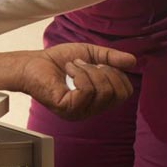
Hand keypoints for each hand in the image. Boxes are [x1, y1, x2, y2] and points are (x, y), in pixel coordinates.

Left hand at [18, 43, 135, 120]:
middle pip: (118, 94)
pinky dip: (79, 74)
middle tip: (85, 63)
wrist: (33, 62)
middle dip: (104, 71)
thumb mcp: (90, 54)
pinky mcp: (68, 108)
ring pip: (103, 91)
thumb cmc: (58, 61)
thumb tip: (133, 61)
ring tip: (73, 65)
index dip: (117, 73)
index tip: (98, 63)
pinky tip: (68, 70)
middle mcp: (91, 110)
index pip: (125, 93)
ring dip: (88, 70)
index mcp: (99, 100)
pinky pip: (87, 91)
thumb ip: (111, 58)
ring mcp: (80, 112)